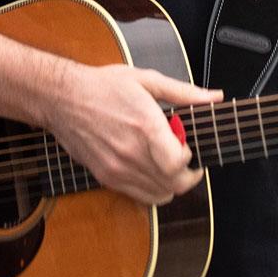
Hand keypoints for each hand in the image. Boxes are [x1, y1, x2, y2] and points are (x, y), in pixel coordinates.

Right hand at [43, 61, 221, 205]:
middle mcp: (131, 152)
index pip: (178, 163)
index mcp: (145, 126)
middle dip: (188, 175)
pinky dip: (152, 189)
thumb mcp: (147, 80)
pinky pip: (139, 196)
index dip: (190, 158)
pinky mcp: (106, 177)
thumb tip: (215, 97)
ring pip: (159, 195)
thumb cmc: (104, 86)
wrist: (63, 99)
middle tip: (186, 159)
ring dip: (171, 184)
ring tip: (168, 164)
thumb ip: (185, 93)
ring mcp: (117, 168)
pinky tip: (149, 168)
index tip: (186, 146)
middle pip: (173, 184)